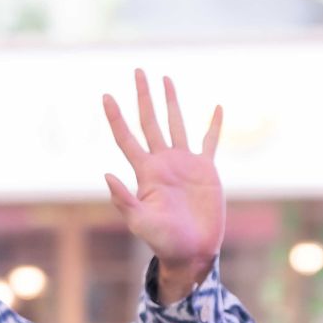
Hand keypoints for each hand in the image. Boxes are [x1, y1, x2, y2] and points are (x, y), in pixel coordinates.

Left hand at [102, 69, 224, 288]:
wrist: (192, 251)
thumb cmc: (163, 241)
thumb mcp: (140, 221)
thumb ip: (124, 199)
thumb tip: (106, 174)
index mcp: (146, 172)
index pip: (127, 138)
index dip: (116, 117)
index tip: (105, 96)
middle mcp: (163, 163)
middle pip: (150, 122)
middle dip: (143, 97)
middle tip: (138, 71)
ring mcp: (184, 164)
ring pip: (176, 124)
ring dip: (171, 102)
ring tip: (166, 79)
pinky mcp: (206, 171)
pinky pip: (209, 142)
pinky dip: (213, 125)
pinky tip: (216, 107)